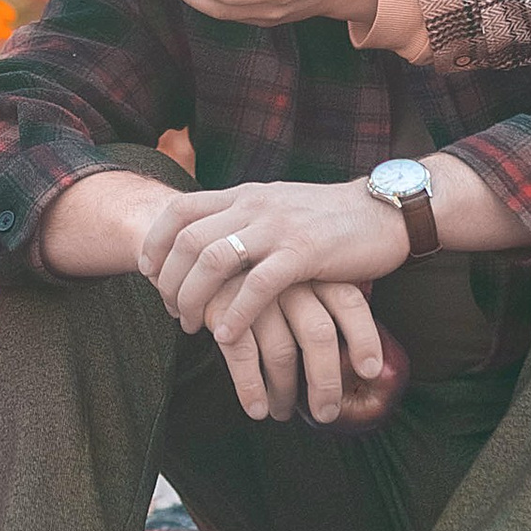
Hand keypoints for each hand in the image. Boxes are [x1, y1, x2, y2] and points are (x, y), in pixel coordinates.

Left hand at [137, 179, 408, 422]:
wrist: (384, 210)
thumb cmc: (329, 218)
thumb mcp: (277, 208)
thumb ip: (244, 219)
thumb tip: (209, 242)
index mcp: (245, 195)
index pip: (180, 209)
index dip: (156, 241)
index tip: (147, 271)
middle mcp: (255, 206)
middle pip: (188, 239)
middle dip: (169, 279)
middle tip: (170, 310)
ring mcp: (278, 227)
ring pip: (214, 259)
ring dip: (194, 297)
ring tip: (191, 325)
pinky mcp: (305, 253)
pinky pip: (258, 285)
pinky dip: (236, 313)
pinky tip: (226, 335)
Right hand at [209, 281, 387, 425]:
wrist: (205, 257)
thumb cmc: (262, 281)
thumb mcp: (299, 280)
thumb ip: (323, 306)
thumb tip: (359, 360)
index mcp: (314, 272)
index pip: (350, 302)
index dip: (364, 338)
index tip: (370, 372)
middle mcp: (290, 280)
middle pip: (319, 334)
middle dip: (326, 381)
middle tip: (326, 412)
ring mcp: (255, 294)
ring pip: (281, 351)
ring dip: (285, 392)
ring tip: (283, 412)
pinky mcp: (223, 307)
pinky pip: (242, 354)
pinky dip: (250, 387)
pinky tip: (257, 408)